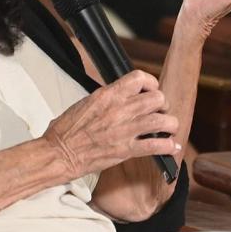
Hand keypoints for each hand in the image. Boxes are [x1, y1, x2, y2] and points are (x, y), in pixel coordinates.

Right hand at [42, 71, 178, 178]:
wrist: (59, 153)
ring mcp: (124, 130)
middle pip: (157, 98)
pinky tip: (171, 146)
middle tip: (160, 111)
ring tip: (169, 128)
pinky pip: (155, 145)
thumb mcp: (86, 103)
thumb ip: (108, 98)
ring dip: (170, 124)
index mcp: (108, 95)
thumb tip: (121, 96)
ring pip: (162, 121)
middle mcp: (119, 109)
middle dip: (163, 105)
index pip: (139, 78)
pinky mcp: (125, 150)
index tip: (152, 90)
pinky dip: (168, 146)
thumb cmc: (67, 131)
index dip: (151, 83)